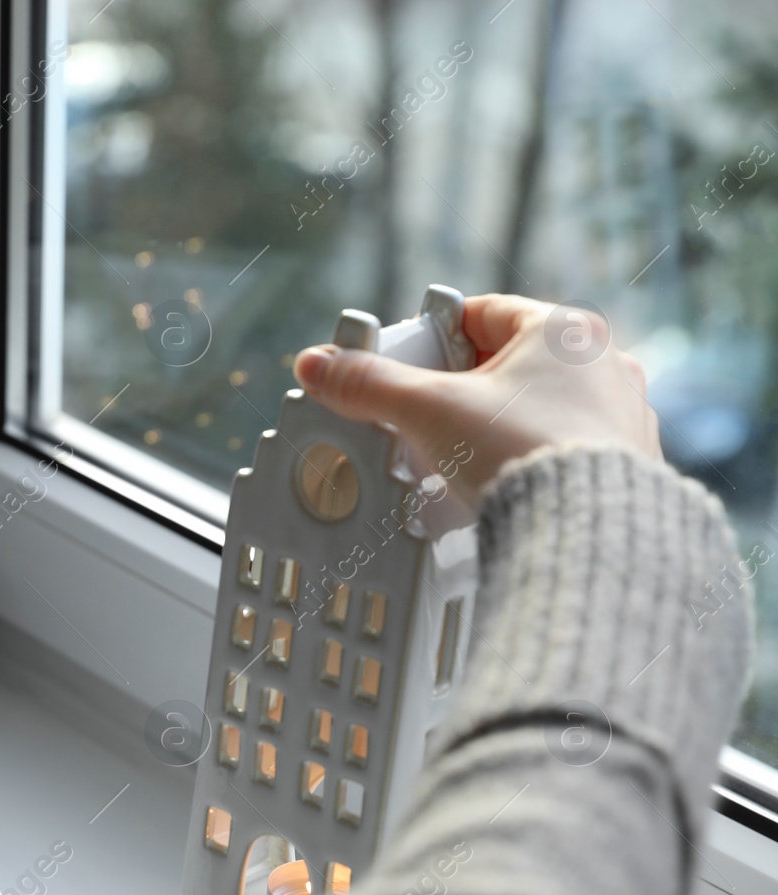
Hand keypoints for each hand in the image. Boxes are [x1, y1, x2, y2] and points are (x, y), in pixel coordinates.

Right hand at [292, 293, 662, 503]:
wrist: (587, 529)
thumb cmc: (522, 452)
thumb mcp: (428, 411)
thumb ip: (369, 385)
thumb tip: (317, 365)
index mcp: (563, 329)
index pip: (479, 314)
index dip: (431, 338)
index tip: (404, 365)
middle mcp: (603, 362)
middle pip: (508, 361)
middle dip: (462, 388)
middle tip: (425, 416)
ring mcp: (622, 411)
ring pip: (539, 404)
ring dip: (498, 423)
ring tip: (461, 456)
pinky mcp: (628, 459)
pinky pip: (565, 444)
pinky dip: (531, 456)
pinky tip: (504, 481)